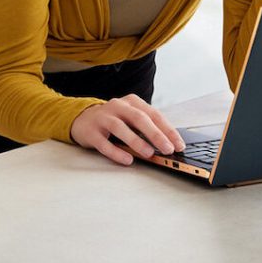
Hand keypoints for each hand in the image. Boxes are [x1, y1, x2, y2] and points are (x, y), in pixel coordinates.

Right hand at [70, 94, 185, 165]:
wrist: (83, 119)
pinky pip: (104, 143)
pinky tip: (127, 160)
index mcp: (132, 102)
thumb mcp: (131, 119)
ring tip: (149, 154)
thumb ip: (146, 128)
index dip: (168, 129)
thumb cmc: (114, 121)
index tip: (179, 144)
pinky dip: (116, 152)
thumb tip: (168, 145)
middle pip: (139, 118)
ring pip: (121, 128)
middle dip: (155, 134)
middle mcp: (118, 106)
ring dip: (136, 141)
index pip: (154, 114)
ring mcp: (103, 117)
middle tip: (167, 149)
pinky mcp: (91, 131)